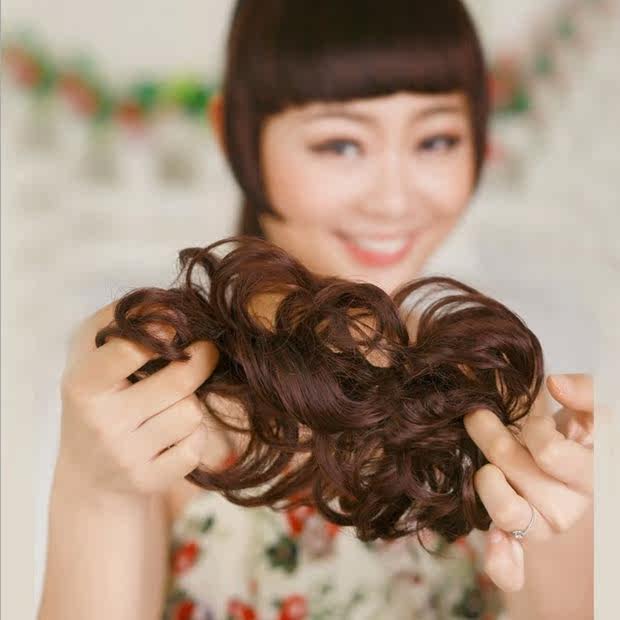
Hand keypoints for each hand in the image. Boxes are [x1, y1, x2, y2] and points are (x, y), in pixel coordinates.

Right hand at [57, 301, 218, 496]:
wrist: (89, 475)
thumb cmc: (98, 400)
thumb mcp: (91, 357)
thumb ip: (119, 321)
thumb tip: (166, 301)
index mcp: (83, 385)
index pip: (129, 350)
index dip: (161, 332)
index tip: (177, 325)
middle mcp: (102, 423)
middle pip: (181, 381)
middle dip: (202, 360)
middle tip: (207, 349)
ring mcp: (125, 456)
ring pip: (192, 413)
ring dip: (192, 403)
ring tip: (172, 403)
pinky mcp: (147, 481)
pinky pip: (196, 446)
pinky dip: (194, 436)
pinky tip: (175, 433)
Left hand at [463, 373, 592, 591]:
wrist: (553, 459)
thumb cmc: (569, 432)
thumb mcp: (586, 411)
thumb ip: (583, 392)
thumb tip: (556, 384)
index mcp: (589, 475)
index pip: (553, 454)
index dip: (535, 432)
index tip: (529, 420)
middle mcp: (568, 507)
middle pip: (518, 475)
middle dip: (493, 440)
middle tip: (477, 417)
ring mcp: (542, 527)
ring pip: (508, 513)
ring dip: (488, 484)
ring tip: (484, 466)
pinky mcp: (518, 542)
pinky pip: (510, 567)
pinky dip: (502, 562)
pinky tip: (496, 541)